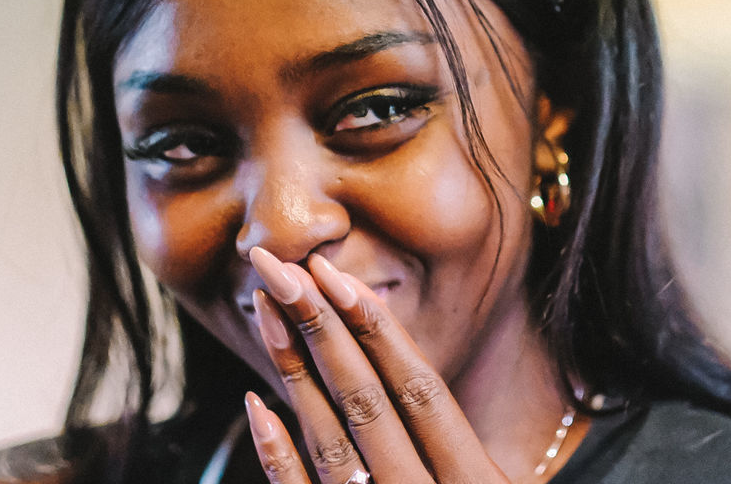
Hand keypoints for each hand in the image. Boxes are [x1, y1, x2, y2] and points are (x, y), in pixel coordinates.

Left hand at [245, 246, 510, 483]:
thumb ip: (469, 449)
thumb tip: (410, 361)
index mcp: (474, 480)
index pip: (421, 389)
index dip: (377, 329)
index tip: (333, 274)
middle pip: (368, 401)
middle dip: (322, 327)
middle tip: (280, 267)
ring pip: (330, 441)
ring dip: (296, 372)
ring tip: (267, 310)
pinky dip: (277, 453)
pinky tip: (257, 406)